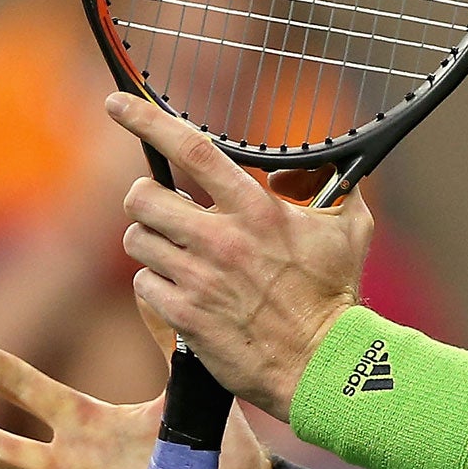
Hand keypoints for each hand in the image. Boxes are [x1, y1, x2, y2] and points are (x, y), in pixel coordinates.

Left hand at [107, 92, 372, 419]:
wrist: (322, 364)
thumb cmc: (335, 294)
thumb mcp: (350, 227)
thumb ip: (328, 185)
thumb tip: (297, 171)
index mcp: (256, 208)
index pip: (190, 149)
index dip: (146, 121)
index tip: (117, 103)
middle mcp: (220, 238)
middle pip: (143, 197)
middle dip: (146, 199)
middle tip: (163, 210)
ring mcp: (198, 279)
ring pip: (136, 241)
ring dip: (151, 243)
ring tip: (177, 253)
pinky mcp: (184, 316)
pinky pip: (144, 284)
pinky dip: (157, 284)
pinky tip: (183, 291)